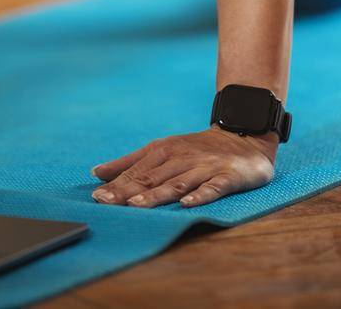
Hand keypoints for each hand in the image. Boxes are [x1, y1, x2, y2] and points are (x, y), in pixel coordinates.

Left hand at [89, 125, 276, 208]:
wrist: (244, 136)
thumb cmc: (196, 149)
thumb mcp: (162, 150)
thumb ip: (131, 163)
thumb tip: (98, 173)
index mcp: (164, 151)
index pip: (137, 172)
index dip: (117, 185)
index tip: (97, 197)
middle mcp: (182, 158)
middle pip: (152, 178)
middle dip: (128, 191)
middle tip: (106, 202)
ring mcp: (205, 167)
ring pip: (177, 183)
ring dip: (156, 194)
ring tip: (136, 204)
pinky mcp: (228, 176)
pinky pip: (214, 187)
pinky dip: (201, 195)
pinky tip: (187, 204)